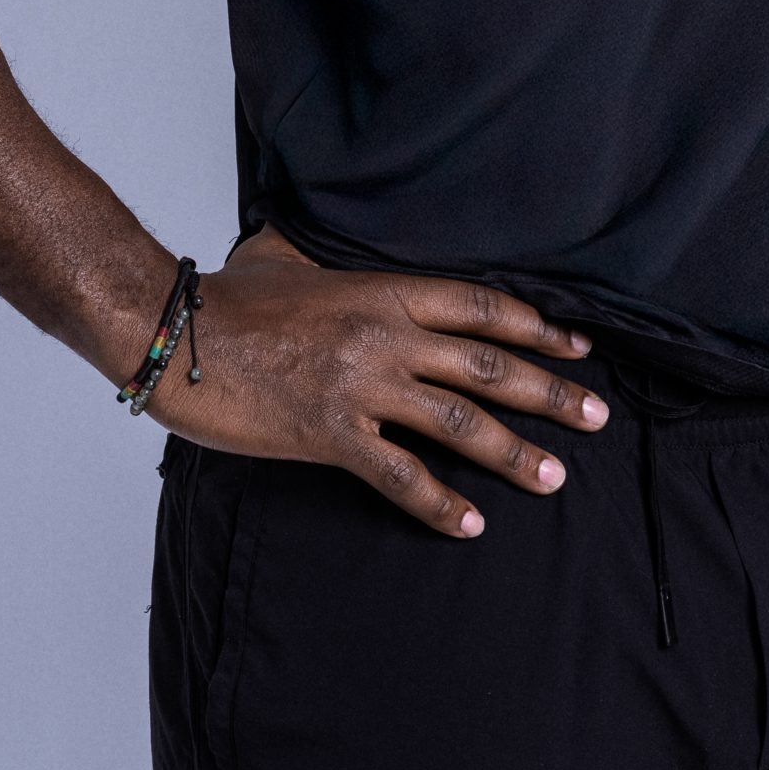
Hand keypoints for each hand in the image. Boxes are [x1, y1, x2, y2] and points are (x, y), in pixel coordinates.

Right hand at [146, 226, 608, 536]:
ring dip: (513, 453)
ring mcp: (361, 386)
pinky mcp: (329, 434)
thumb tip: (328, 245)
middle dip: (550, 392)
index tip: (578, 347)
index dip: (537, 327)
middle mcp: (385, 335)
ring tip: (554, 477)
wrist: (172, 330)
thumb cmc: (227, 296)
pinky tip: (470, 525)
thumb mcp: (288, 259)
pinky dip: (439, 504)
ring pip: (459, 422)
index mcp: (382, 289)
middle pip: (488, 364)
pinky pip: (400, 475)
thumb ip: (328, 262)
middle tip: (596, 416)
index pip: (480, 307)